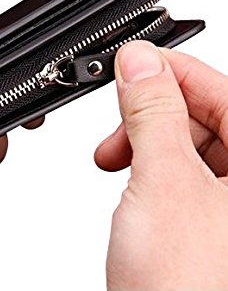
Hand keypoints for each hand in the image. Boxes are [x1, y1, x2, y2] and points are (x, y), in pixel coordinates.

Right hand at [95, 41, 227, 289]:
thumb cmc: (188, 290)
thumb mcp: (163, 183)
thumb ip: (152, 113)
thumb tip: (139, 62)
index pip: (222, 89)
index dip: (170, 70)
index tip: (129, 63)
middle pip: (205, 114)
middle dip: (151, 113)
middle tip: (117, 123)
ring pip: (189, 142)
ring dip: (144, 141)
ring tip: (114, 158)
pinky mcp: (210, 219)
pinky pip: (180, 172)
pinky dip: (148, 167)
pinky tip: (127, 177)